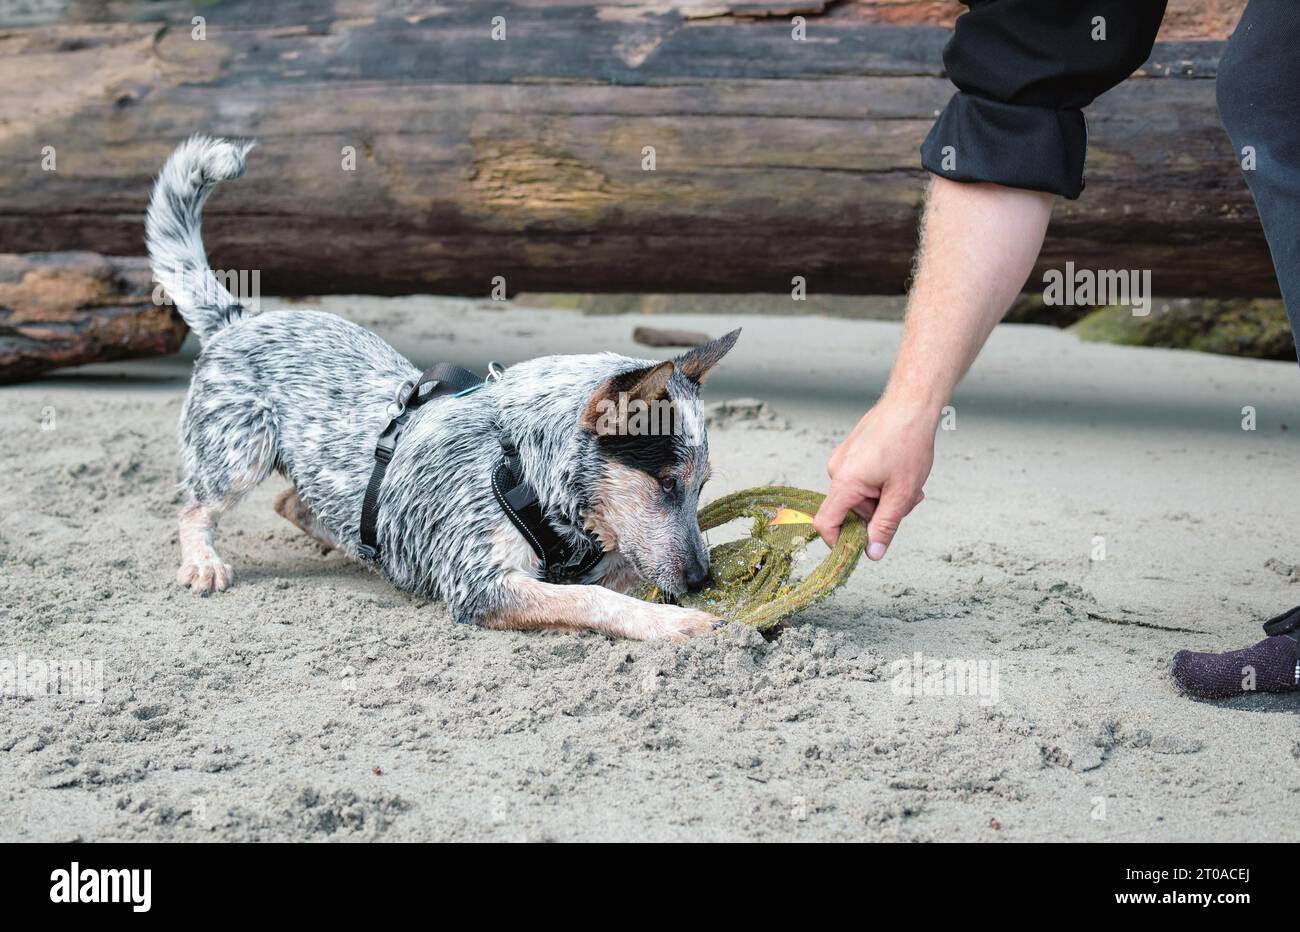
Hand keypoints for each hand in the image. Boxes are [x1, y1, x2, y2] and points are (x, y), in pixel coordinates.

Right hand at [814, 401, 935, 559]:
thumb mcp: (902, 493)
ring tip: (908, 483)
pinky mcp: (851, 452)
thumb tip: (872, 553)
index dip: (838, 542)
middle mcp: (837, 470)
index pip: (825, 523)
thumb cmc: (907, 443)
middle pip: (850, 510)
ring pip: (860, 495)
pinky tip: (900, 472)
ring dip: (884, 497)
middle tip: (907, 501)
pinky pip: (861, 479)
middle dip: (878, 512)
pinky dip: (880, 483)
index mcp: (844, 482)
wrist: (910, 404)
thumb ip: (885, 526)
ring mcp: (843, 459)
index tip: (859, 548)